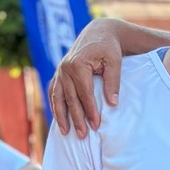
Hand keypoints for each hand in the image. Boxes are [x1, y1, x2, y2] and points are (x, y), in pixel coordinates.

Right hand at [49, 19, 122, 136]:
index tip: (96, 125)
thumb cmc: (108, 48)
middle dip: (76, 118)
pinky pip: (54, 91)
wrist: (98, 33)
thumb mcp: (115, 62)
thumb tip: (112, 104)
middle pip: (70, 98)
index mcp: (78, 65)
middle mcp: (65, 68)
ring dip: (61, 116)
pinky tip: (58, 118)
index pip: (84, 93)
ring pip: (58, 97)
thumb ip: (113, 82)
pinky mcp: (59, 73)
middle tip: (82, 135)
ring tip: (65, 132)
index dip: (89, 110)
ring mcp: (60, 71)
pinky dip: (55, 105)